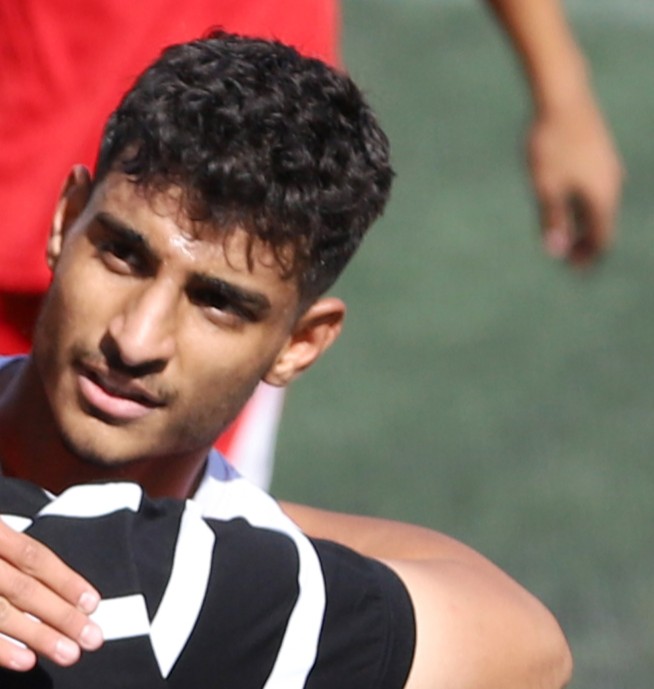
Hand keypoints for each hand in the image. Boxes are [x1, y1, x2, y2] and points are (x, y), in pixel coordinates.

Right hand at [0, 519, 102, 670]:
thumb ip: (13, 546)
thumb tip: (56, 580)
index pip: (34, 557)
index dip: (66, 580)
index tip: (94, 603)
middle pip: (25, 588)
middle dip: (61, 614)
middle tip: (94, 638)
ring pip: (2, 612)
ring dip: (38, 635)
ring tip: (69, 654)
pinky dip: (0, 648)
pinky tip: (26, 661)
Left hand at [527, 90, 623, 265]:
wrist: (563, 95)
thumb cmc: (551, 143)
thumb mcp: (546, 186)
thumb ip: (552, 219)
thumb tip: (556, 250)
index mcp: (601, 196)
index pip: (601, 237)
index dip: (588, 256)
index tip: (573, 269)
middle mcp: (612, 183)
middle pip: (602, 222)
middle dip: (585, 242)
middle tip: (569, 258)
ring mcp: (608, 167)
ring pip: (600, 205)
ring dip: (584, 223)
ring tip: (567, 235)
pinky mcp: (600, 154)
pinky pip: (597, 189)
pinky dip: (584, 205)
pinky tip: (571, 204)